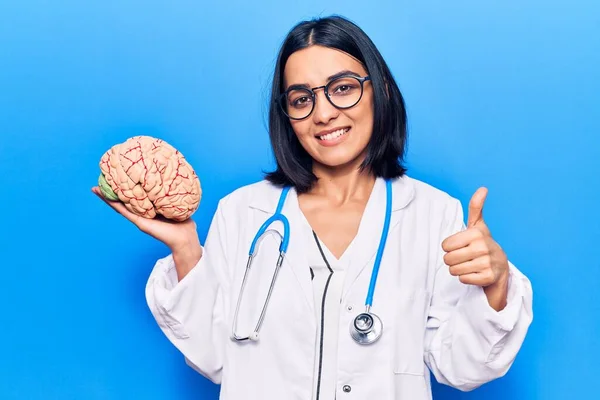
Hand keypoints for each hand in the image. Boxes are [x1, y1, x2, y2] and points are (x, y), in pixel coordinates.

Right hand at [91, 186, 200, 253]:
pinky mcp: (140, 222)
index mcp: (150, 209)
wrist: (185, 238)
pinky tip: (105, 197)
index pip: (136, 197)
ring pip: (120, 205)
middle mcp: (142, 213)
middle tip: (100, 180)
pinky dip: (113, 204)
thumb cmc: (184, 223)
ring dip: (107, 197)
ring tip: (95, 188)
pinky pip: (124, 211)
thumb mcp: (177, 204)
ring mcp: (139, 218)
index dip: (126, 188)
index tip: (118, 177)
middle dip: (113, 191)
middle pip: (124, 200)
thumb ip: (172, 196)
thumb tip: (176, 181)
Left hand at [441, 187, 509, 309]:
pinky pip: (463, 280)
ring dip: (458, 270)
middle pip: (448, 259)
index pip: (445, 245)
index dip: (449, 247)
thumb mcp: (478, 225)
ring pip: (454, 270)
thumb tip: (483, 188)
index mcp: (476, 233)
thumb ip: (476, 207)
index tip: (461, 246)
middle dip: (452, 260)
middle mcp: (483, 247)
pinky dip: (466, 278)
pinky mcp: (488, 277)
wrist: (500, 266)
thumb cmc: (482, 243)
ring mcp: (487, 263)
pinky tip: (475, 273)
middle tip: (464, 258)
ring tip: (469, 265)